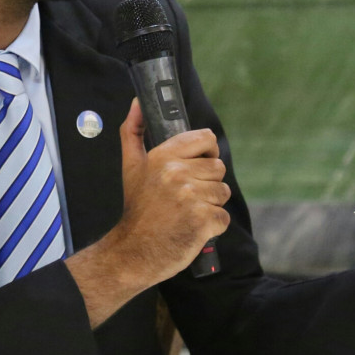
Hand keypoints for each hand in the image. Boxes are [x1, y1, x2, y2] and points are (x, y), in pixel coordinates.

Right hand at [112, 99, 230, 283]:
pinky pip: (223, 217)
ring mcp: (191, 198)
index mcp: (163, 157)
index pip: (206, 139)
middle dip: (207, 184)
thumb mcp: (131, 167)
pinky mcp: (202, 221)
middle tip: (184, 199)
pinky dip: (213, 226)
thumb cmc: (137, 209)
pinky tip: (193, 228)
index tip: (196, 167)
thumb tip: (138, 102)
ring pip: (223, 193)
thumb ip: (133, 131)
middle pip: (218, 168)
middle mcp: (177, 174)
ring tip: (187, 213)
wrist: (133, 252)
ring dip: (210, 205)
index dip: (206, 153)